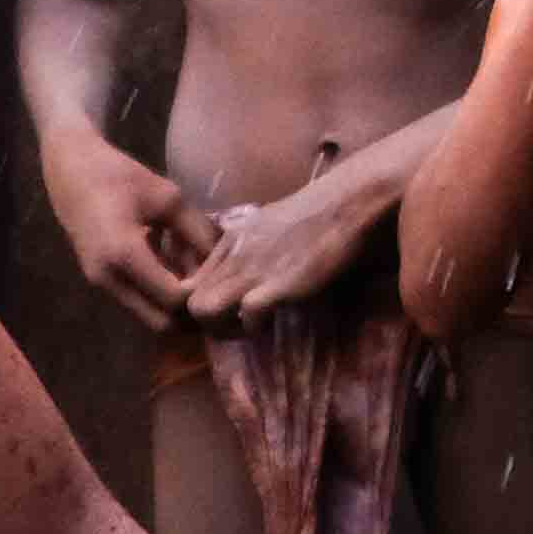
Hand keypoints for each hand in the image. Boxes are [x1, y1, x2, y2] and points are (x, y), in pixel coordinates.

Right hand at [40, 133, 219, 331]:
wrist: (70, 170)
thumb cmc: (119, 175)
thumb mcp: (168, 198)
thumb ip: (198, 231)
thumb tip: (228, 262)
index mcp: (124, 255)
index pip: (174, 300)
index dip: (202, 295)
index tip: (221, 278)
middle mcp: (109, 279)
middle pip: (162, 324)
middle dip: (191, 315)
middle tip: (215, 292)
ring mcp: (101, 284)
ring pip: (149, 318)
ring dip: (175, 309)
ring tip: (198, 283)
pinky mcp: (100, 282)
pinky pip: (137, 304)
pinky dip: (159, 298)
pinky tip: (176, 273)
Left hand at [175, 152, 389, 327]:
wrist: (344, 204)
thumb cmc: (314, 214)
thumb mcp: (265, 226)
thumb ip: (245, 246)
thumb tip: (239, 267)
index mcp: (227, 241)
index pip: (188, 280)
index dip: (198, 303)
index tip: (221, 311)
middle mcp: (231, 255)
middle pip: (188, 300)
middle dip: (204, 322)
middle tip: (231, 327)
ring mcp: (252, 269)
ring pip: (203, 309)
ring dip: (222, 329)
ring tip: (246, 329)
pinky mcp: (277, 284)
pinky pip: (247, 315)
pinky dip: (256, 327)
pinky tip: (271, 323)